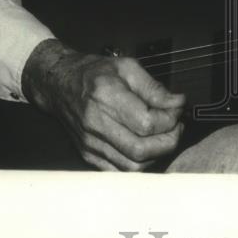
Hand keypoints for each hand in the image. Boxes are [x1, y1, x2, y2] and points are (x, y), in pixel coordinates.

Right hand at [22, 39, 185, 170]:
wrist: (59, 84)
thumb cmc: (94, 72)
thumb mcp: (127, 67)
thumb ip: (153, 87)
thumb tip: (177, 103)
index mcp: (106, 96)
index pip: (147, 123)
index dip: (170, 119)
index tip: (178, 108)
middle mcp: (96, 123)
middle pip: (141, 150)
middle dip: (169, 141)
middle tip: (177, 125)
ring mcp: (90, 143)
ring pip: (133, 166)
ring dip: (157, 154)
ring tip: (165, 135)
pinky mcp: (89, 155)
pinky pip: (120, 171)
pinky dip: (140, 163)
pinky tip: (148, 146)